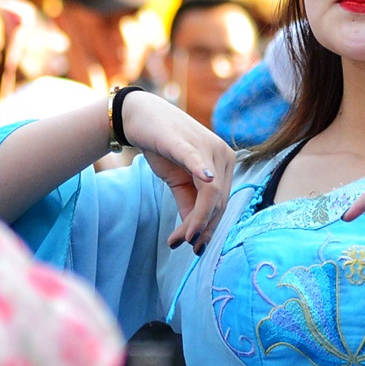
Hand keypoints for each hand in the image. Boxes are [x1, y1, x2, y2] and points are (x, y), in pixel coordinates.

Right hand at [117, 89, 234, 248]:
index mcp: (225, 163)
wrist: (140, 118)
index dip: (208, 228)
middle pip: (218, 201)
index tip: (194, 247)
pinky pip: (197, 160)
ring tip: (179, 239)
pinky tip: (203, 179)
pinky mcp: (185, 141)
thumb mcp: (179, 181)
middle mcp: (223, 154)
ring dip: (196, 219)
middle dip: (200, 228)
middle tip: (181, 246)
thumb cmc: (163, 148)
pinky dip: (201, 172)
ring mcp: (207, 146)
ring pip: (210, 191)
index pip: (222, 203)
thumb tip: (193, 235)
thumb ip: (189, 204)